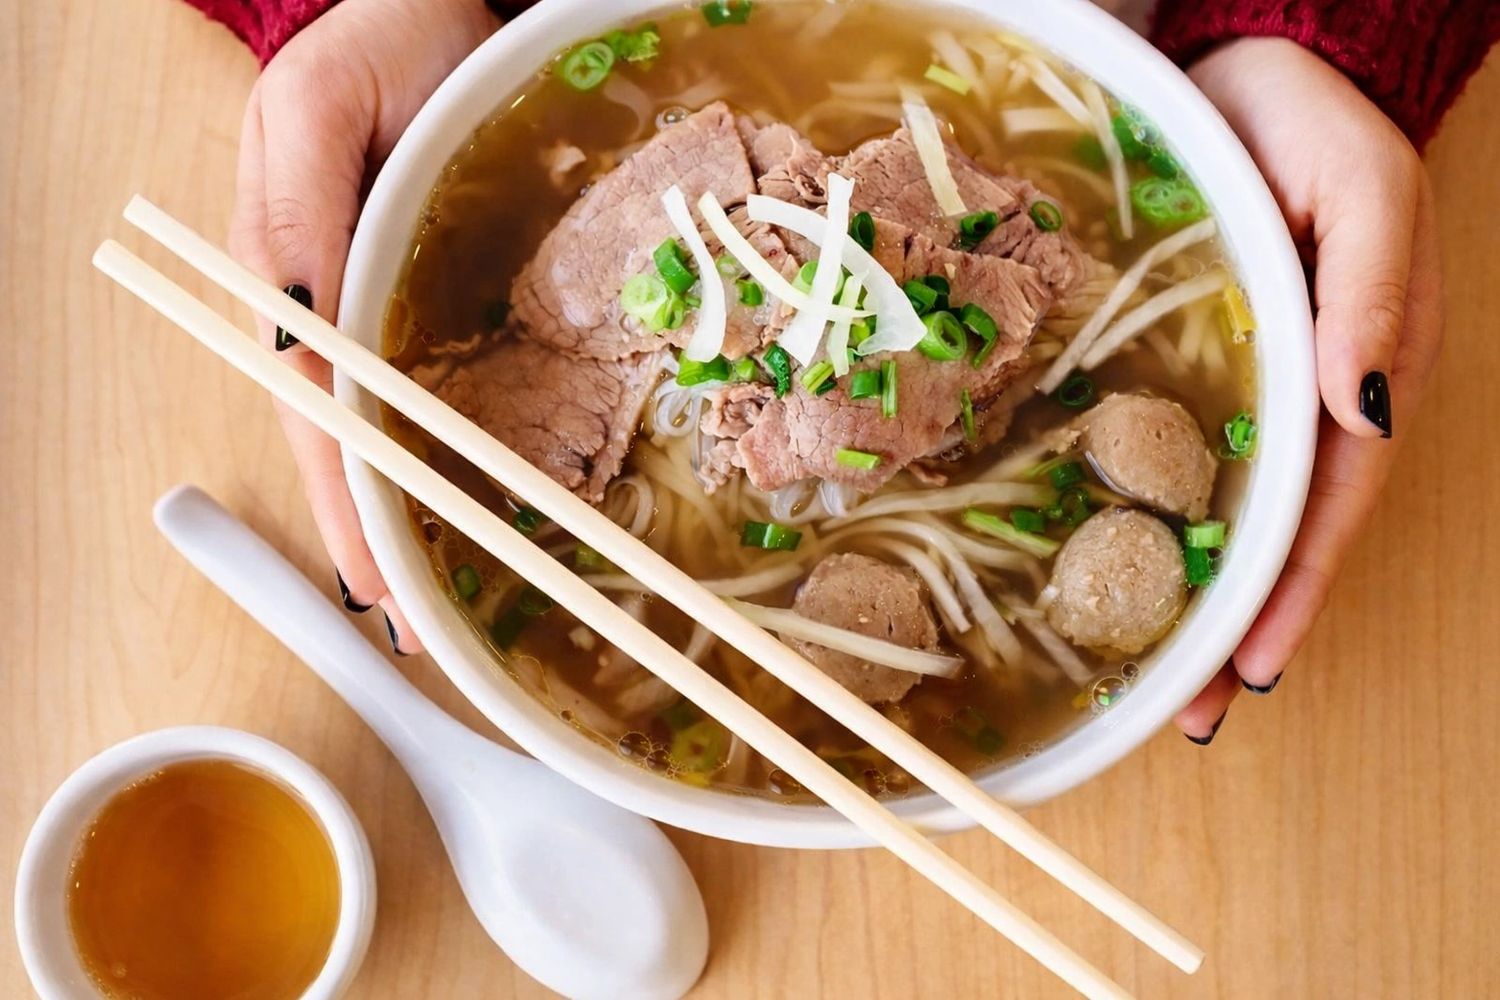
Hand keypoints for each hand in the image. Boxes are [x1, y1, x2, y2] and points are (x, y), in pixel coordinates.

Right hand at [229, 0, 496, 652]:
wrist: (428, 14)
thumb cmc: (384, 43)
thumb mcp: (326, 107)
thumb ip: (306, 216)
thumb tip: (303, 337)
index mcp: (284, 263)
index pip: (309, 406)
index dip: (343, 496)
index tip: (372, 575)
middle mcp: (314, 300)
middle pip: (330, 438)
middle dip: (362, 532)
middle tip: (403, 623)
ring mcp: (358, 303)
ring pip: (364, 425)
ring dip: (387, 511)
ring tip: (418, 596)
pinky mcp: (398, 296)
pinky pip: (403, 389)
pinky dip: (419, 455)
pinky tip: (444, 502)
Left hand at [1172, 38, 1443, 740]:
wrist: (1248, 71)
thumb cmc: (1316, 126)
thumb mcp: (1364, 192)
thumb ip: (1367, 294)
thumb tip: (1367, 410)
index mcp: (1362, 371)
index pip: (1332, 506)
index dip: (1292, 592)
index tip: (1250, 670)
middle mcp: (1309, 397)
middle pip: (1280, 533)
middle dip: (1238, 625)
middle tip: (1189, 710)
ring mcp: (1251, 387)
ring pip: (1229, 511)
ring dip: (1198, 594)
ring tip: (1152, 675)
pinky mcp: (1193, 365)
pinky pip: (1173, 456)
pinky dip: (1153, 519)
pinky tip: (1115, 564)